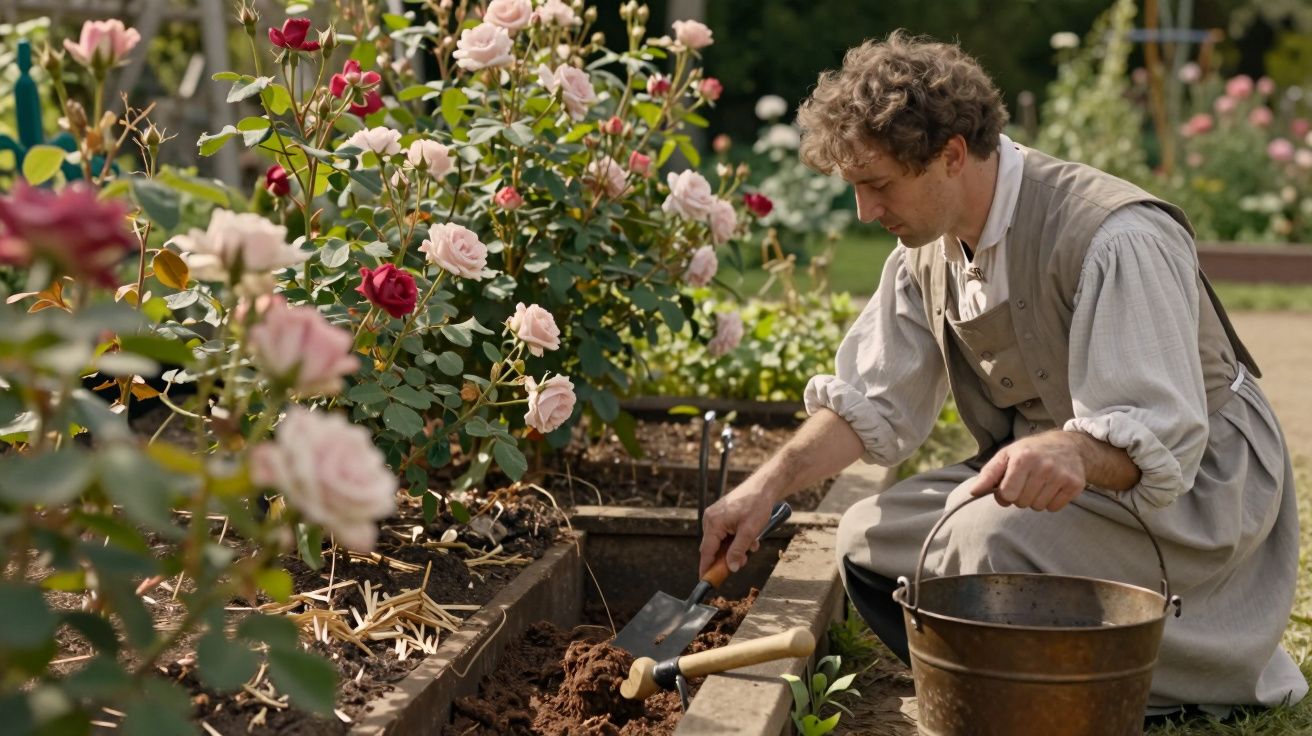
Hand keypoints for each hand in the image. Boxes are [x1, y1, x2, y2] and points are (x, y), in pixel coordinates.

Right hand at [698, 481, 775, 576]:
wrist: (764, 486)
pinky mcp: (722, 515)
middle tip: (742, 562)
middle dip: (728, 557)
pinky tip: (750, 538)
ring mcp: (716, 516)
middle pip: (714, 547)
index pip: (706, 551)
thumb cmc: (756, 504)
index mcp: (713, 522)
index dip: (706, 567)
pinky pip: (725, 533)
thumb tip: (731, 567)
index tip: (705, 580)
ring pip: (721, 541)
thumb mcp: (749, 532)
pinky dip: (736, 539)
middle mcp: (711, 519)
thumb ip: (738, 551)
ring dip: (735, 548)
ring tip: (751, 545)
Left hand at [968, 432, 1086, 510]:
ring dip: (1035, 500)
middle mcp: (1043, 466)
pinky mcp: (1075, 485)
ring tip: (1039, 483)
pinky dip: (1050, 502)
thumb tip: (973, 492)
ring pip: (1038, 507)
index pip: (1007, 494)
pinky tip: (1052, 487)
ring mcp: (1061, 475)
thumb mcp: (1006, 456)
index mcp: (1023, 458)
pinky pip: (1053, 508)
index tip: (1008, 485)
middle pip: (1022, 502)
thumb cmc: (1030, 452)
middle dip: (1020, 496)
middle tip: (1026, 482)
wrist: (1068, 445)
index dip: (1004, 494)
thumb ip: (988, 474)